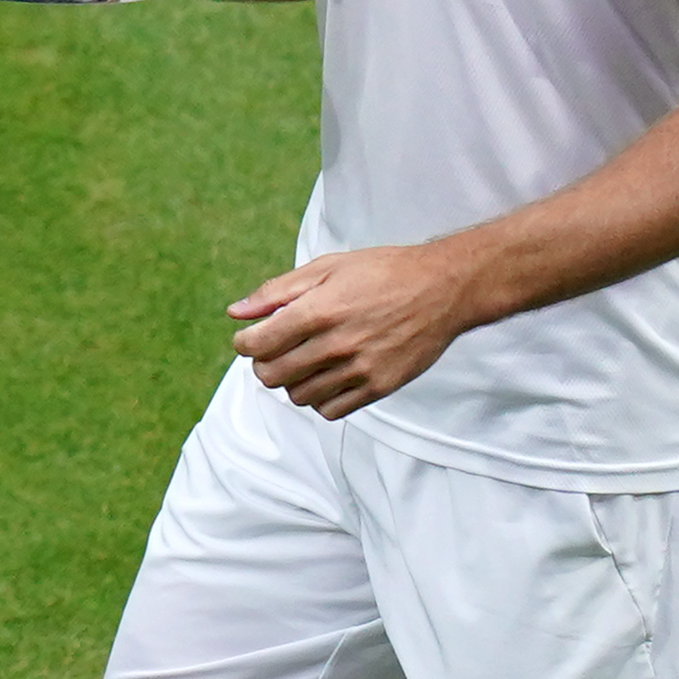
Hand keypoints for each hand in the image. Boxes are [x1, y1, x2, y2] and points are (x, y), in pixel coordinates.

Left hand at [231, 240, 486, 416]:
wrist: (443, 289)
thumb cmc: (382, 273)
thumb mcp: (326, 268)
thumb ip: (276, 292)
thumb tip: (235, 313)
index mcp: (318, 311)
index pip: (256, 345)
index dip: (245, 344)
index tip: (251, 339)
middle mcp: (337, 344)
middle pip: (271, 375)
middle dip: (264, 364)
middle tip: (276, 351)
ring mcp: (360, 369)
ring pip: (298, 395)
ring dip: (292, 381)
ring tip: (305, 361)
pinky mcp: (379, 386)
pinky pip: (330, 410)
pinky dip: (320, 398)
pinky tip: (327, 377)